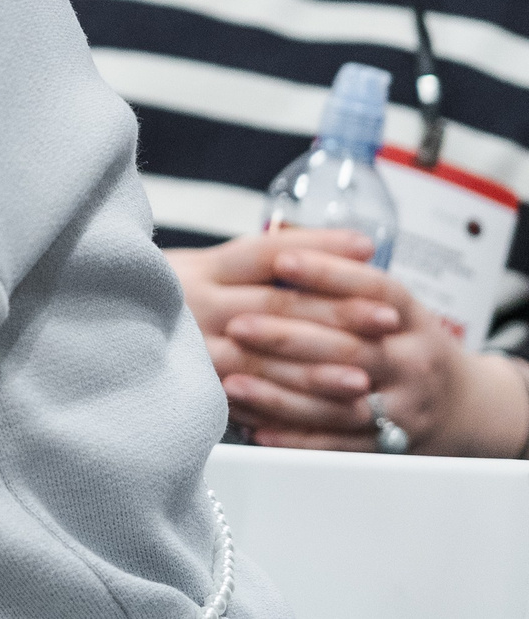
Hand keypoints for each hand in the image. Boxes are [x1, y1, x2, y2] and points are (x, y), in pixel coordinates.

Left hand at [231, 244, 528, 456]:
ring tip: (231, 381)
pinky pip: (336, 444)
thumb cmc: (405, 342)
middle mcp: (413, 361)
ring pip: (338, 401)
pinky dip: (293, 438)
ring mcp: (404, 407)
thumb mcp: (390, 303)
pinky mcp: (389, 446)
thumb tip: (277, 247)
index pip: (373, 287)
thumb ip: (343, 279)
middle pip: (349, 346)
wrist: (463, 406)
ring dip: (279, 394)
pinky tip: (255, 428)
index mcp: (410, 317)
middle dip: (287, 336)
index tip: (280, 260)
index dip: (326, 272)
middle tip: (236, 325)